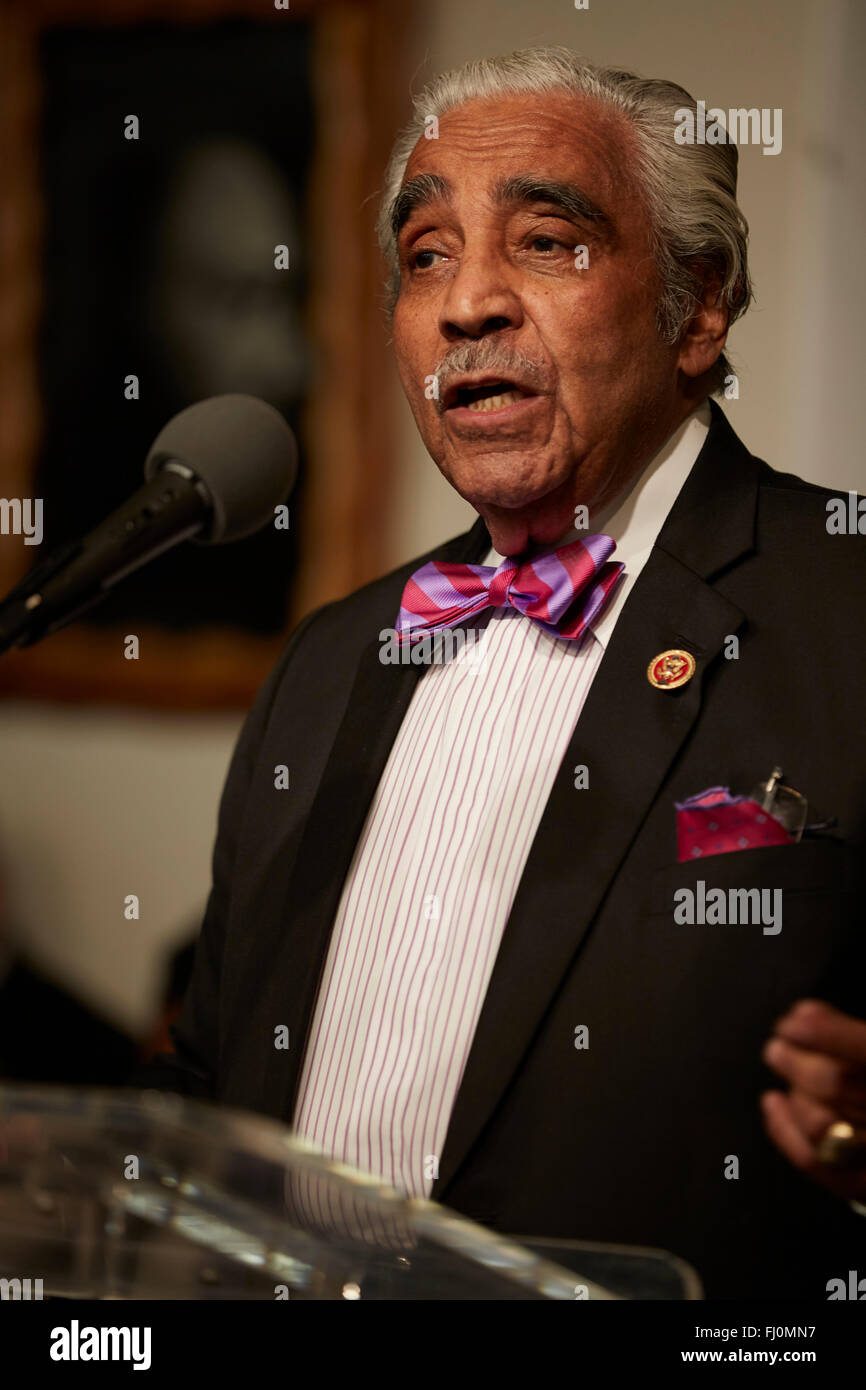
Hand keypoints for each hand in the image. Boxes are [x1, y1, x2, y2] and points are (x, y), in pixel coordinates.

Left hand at [761, 999, 865, 1202]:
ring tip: (785, 1070)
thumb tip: (804, 1016)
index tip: (793, 1022)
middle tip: (777, 1047)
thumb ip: (850, 1034)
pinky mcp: (862, 1184)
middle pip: (834, 1084)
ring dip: (793, 1092)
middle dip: (795, 1061)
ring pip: (818, 1123)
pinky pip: (812, 1160)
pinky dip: (783, 1127)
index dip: (824, 1032)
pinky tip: (774, 1102)